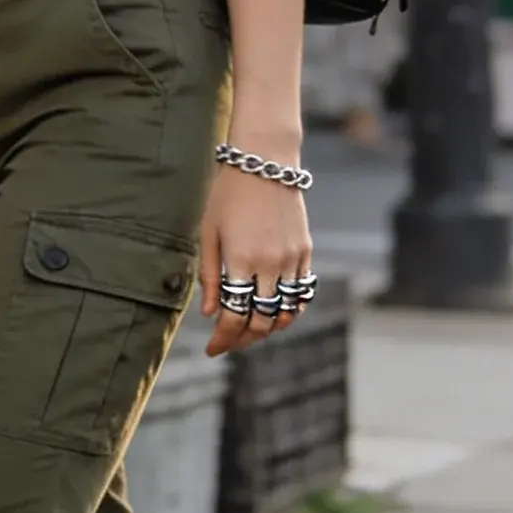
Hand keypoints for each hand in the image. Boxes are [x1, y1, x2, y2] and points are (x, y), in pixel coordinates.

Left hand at [199, 166, 311, 356]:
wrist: (265, 163)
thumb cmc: (228, 194)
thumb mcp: (208, 233)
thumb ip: (209, 275)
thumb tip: (209, 313)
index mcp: (240, 261)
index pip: (233, 316)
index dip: (222, 340)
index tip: (212, 349)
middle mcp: (269, 264)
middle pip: (261, 321)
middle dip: (243, 339)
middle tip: (229, 343)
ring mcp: (291, 259)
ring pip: (285, 312)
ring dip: (268, 328)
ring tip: (251, 330)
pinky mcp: (305, 251)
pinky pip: (302, 293)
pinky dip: (288, 309)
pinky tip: (274, 312)